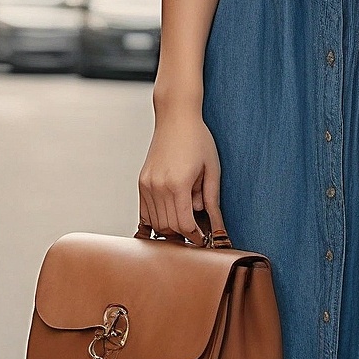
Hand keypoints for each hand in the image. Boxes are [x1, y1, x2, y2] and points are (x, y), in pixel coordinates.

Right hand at [140, 108, 226, 239]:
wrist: (176, 117)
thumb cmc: (197, 139)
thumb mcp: (211, 170)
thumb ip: (211, 200)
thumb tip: (216, 225)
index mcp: (178, 184)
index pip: (185, 224)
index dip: (196, 237)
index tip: (204, 240)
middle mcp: (158, 186)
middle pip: (169, 227)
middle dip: (184, 235)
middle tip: (197, 235)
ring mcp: (147, 185)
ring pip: (156, 222)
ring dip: (170, 229)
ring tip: (186, 225)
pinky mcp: (142, 182)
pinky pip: (146, 212)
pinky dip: (157, 220)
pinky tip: (170, 218)